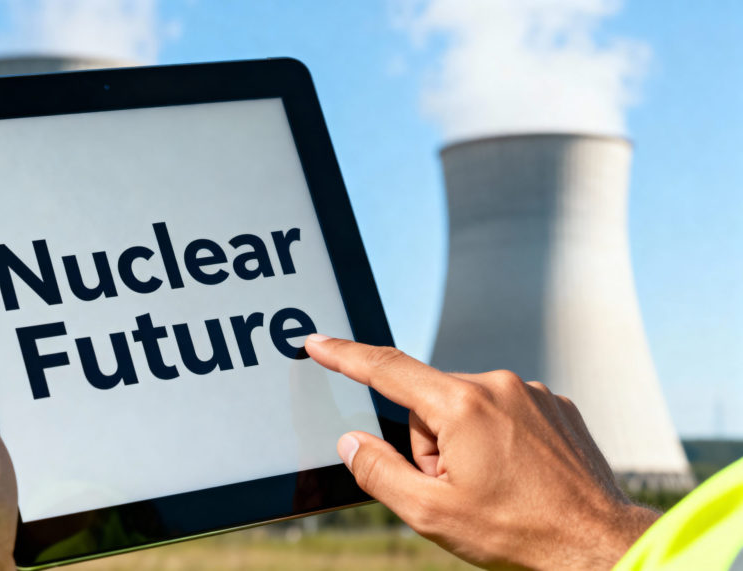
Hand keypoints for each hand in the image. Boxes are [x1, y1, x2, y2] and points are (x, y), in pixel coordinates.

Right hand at [305, 334, 658, 569]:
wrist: (598, 544)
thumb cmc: (518, 531)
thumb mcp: (431, 513)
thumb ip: (378, 472)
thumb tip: (351, 442)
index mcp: (462, 406)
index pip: (387, 370)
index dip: (345, 356)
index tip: (318, 341)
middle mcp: (498, 385)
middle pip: (430, 403)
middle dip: (430, 444)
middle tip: (458, 488)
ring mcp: (531, 392)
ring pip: (466, 408)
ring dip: (465, 442)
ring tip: (496, 486)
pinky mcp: (555, 404)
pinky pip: (503, 411)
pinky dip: (498, 438)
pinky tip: (519, 476)